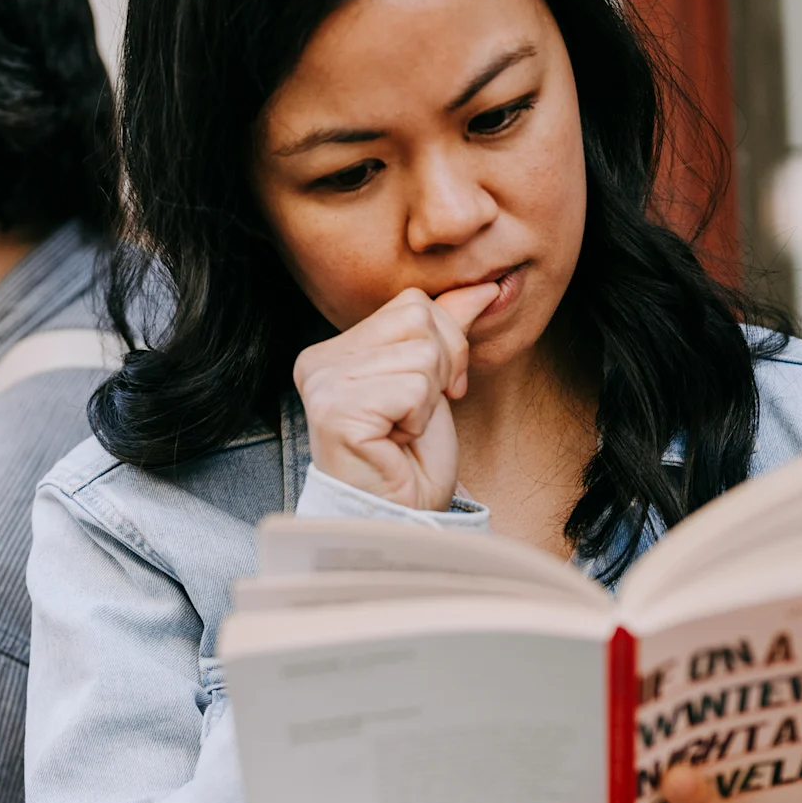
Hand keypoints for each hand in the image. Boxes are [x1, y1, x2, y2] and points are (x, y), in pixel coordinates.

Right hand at [293, 284, 503, 510]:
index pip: (412, 304)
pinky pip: (411, 388)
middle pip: (418, 319)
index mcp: (335, 348)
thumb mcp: (435, 381)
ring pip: (420, 354)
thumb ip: (448, 329)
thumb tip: (483, 286)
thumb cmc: (410, 458)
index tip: (432, 393)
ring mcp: (322, 385)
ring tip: (404, 429)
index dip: (444, 346)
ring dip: (429, 400)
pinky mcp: (335, 411)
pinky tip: (396, 441)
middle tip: (417, 415)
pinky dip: (419, 418)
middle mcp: (318, 361)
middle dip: (440, 369)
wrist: (400, 516)